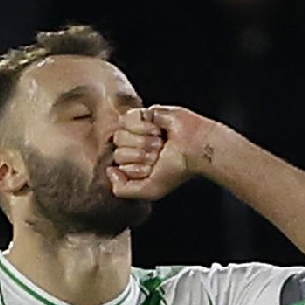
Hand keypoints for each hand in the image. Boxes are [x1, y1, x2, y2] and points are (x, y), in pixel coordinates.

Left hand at [107, 105, 223, 200]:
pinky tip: (158, 131)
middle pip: (117, 152)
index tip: (153, 169)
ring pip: (119, 136)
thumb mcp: (149, 190)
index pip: (116, 167)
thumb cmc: (177, 170)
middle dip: (139, 156)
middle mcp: (132, 148)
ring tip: (160, 144)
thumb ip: (122, 189)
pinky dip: (144, 128)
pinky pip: (127, 119)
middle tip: (158, 155)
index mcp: (133, 165)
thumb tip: (109, 170)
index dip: (135, 169)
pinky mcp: (143, 114)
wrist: (195, 149)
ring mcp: (136, 131)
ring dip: (143, 143)